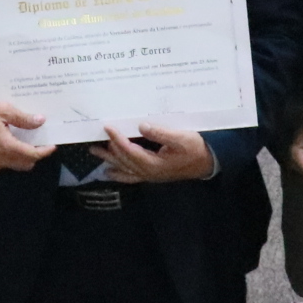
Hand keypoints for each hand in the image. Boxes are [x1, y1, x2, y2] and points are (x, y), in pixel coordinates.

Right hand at [0, 100, 51, 173]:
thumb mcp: (1, 110)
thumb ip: (22, 118)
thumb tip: (41, 121)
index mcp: (7, 146)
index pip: (32, 155)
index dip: (44, 151)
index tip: (52, 145)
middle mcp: (0, 161)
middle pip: (25, 164)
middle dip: (33, 155)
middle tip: (35, 142)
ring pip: (12, 165)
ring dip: (18, 157)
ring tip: (17, 141)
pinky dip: (4, 158)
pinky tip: (0, 145)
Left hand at [99, 123, 215, 183]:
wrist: (207, 163)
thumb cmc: (196, 149)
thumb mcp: (182, 138)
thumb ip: (161, 133)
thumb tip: (141, 126)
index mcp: (154, 163)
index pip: (130, 151)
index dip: (117, 139)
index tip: (107, 127)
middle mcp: (149, 172)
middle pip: (124, 160)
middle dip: (109, 149)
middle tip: (94, 138)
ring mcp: (150, 175)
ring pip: (125, 168)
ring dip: (110, 159)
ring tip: (95, 152)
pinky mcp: (152, 175)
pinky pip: (132, 176)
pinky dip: (119, 174)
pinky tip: (110, 172)